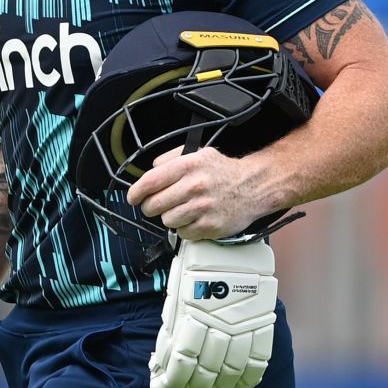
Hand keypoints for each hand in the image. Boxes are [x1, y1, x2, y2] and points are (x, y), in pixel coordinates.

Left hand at [126, 146, 270, 241]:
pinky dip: (185, 229)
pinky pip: (183, 233)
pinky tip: (195, 219)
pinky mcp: (210, 226)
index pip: (150, 181)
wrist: (253, 187)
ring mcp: (202, 208)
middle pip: (154, 205)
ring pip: (166, 221)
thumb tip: (151, 170)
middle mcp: (194, 186)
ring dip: (170, 217)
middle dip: (150, 207)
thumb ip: (171, 158)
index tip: (133, 197)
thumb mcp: (198, 153)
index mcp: (188, 166)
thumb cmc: (224, 172)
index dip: (136, 192)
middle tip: (157, 205)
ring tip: (182, 210)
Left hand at [149, 237, 278, 387]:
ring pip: (230, 373)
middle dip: (188, 387)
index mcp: (195, 312)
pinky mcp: (263, 325)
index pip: (182, 361)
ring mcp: (246, 326)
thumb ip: (174, 325)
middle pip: (205, 372)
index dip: (169, 382)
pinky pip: (258, 362)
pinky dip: (244, 378)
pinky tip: (231, 383)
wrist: (234, 242)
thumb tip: (163, 359)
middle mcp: (222, 323)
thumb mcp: (178, 291)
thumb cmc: (199, 265)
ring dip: (213, 387)